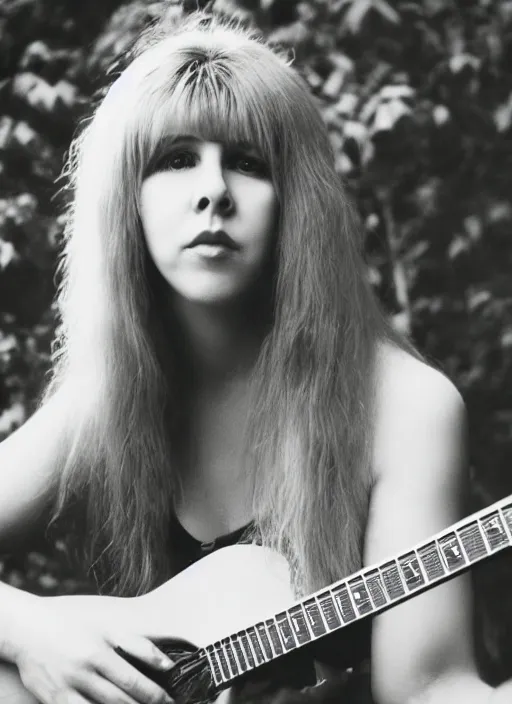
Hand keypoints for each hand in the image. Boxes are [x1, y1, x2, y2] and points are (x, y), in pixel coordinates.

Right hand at [10, 594, 174, 703]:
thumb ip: (132, 640)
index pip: (138, 666)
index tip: (173, 690)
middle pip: (127, 691)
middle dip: (151, 700)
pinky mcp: (56, 699)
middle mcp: (88, 663)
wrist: (28, 629)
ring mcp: (71, 683)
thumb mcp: (103, 622)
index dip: (158, 682)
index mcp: (102, 643)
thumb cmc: (70, 621)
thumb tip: (163, 659)